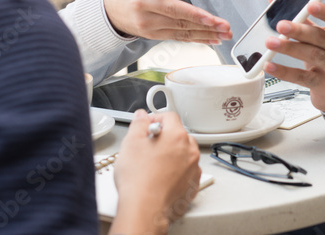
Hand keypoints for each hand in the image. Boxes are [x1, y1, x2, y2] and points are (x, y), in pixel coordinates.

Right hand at [103, 0, 230, 43]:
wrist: (109, 9)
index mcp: (144, 1)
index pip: (173, 9)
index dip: (193, 15)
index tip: (211, 19)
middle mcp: (148, 20)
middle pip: (182, 24)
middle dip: (207, 27)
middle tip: (226, 28)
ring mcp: (152, 31)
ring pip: (183, 34)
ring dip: (206, 36)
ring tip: (224, 35)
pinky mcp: (156, 36)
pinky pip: (179, 38)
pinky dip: (197, 40)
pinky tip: (212, 40)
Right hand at [111, 110, 200, 234]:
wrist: (145, 208)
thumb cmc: (139, 179)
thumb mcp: (131, 143)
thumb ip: (138, 124)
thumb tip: (142, 117)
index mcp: (177, 136)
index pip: (169, 116)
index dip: (155, 118)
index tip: (147, 126)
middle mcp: (190, 151)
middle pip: (179, 135)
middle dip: (165, 137)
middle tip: (148, 146)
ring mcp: (193, 169)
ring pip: (184, 154)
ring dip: (172, 154)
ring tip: (153, 164)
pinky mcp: (192, 186)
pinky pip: (186, 172)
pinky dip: (177, 172)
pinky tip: (161, 177)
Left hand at [263, 0, 324, 112]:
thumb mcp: (319, 37)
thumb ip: (301, 18)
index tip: (310, 4)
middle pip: (319, 37)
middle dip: (298, 30)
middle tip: (280, 25)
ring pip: (311, 55)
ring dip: (289, 48)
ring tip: (270, 43)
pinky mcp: (323, 84)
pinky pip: (301, 77)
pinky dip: (284, 71)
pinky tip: (270, 65)